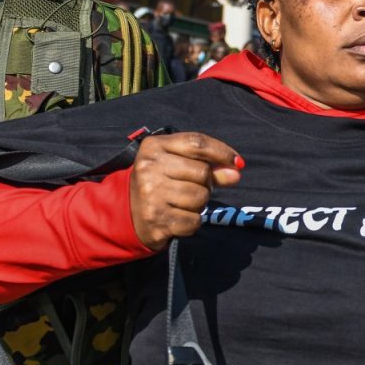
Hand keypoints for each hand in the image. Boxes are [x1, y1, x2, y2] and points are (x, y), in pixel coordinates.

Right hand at [129, 132, 242, 250]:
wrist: (126, 214)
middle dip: (207, 183)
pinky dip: (192, 222)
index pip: (197, 143)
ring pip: (201, 198)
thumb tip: (237, 170)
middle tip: (192, 187)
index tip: (238, 162)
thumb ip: (208, 165)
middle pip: (203, 173)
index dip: (222, 152)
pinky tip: (178, 217)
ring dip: (199, 204)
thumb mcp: (177, 165)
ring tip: (182, 203)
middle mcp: (149, 168)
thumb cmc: (158, 183)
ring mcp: (151, 194)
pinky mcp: (156, 219)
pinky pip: (194, 221)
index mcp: (153, 147)